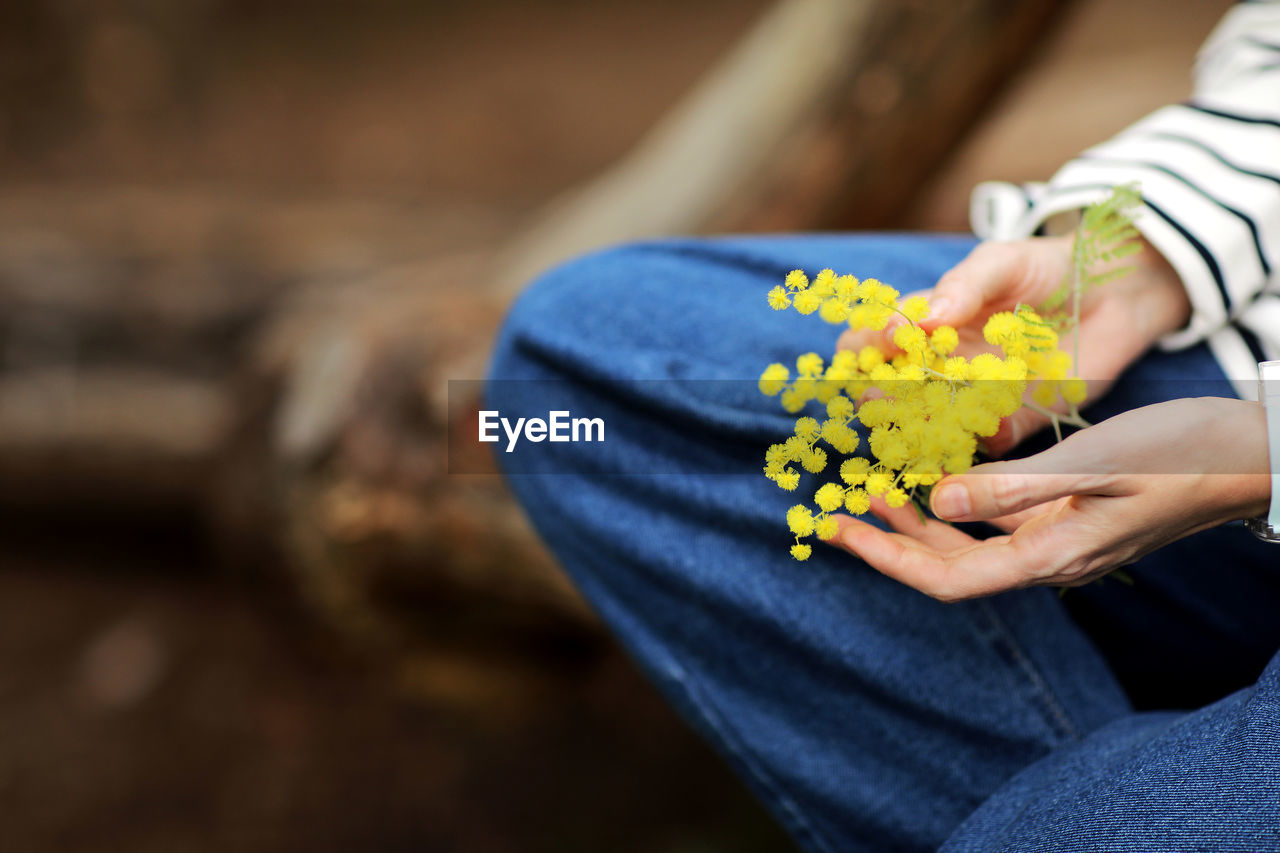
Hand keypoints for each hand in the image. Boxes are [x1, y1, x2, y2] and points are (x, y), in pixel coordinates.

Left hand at [823, 398, 1269, 600]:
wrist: (1249, 458)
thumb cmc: (1180, 456)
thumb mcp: (1092, 464)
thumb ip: (1011, 487)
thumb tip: (933, 502)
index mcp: (1049, 556)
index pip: (947, 577)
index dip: (886, 557)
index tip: (836, 529)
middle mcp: (1047, 559)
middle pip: (948, 565)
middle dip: (888, 540)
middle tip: (835, 506)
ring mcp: (1058, 542)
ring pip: (969, 542)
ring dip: (917, 519)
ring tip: (872, 486)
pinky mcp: (1068, 518)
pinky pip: (996, 519)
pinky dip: (958, 500)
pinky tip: (936, 473)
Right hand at [838, 234, 1191, 454]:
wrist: (1114, 290)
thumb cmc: (1045, 267)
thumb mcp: (1000, 262)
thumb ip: (963, 286)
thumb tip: (921, 320)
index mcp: (924, 327)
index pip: (869, 344)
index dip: (865, 347)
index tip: (887, 340)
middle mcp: (938, 368)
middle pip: (886, 394)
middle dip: (878, 398)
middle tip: (883, 395)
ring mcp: (972, 399)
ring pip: (926, 426)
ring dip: (917, 430)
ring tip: (918, 426)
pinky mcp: (1013, 422)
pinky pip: (986, 442)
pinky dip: (979, 442)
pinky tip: (982, 432)